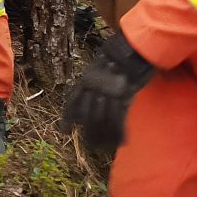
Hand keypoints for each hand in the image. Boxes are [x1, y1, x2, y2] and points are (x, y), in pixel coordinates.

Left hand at [61, 33, 153, 151]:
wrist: (132, 48)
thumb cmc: (117, 55)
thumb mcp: (98, 66)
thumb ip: (92, 81)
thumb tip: (87, 96)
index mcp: (86, 79)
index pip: (74, 101)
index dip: (68, 117)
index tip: (64, 131)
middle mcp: (95, 86)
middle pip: (89, 114)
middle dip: (89, 132)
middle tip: (90, 145)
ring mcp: (110, 92)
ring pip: (103, 118)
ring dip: (103, 135)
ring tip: (102, 147)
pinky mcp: (125, 95)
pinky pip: (120, 117)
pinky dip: (120, 130)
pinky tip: (121, 141)